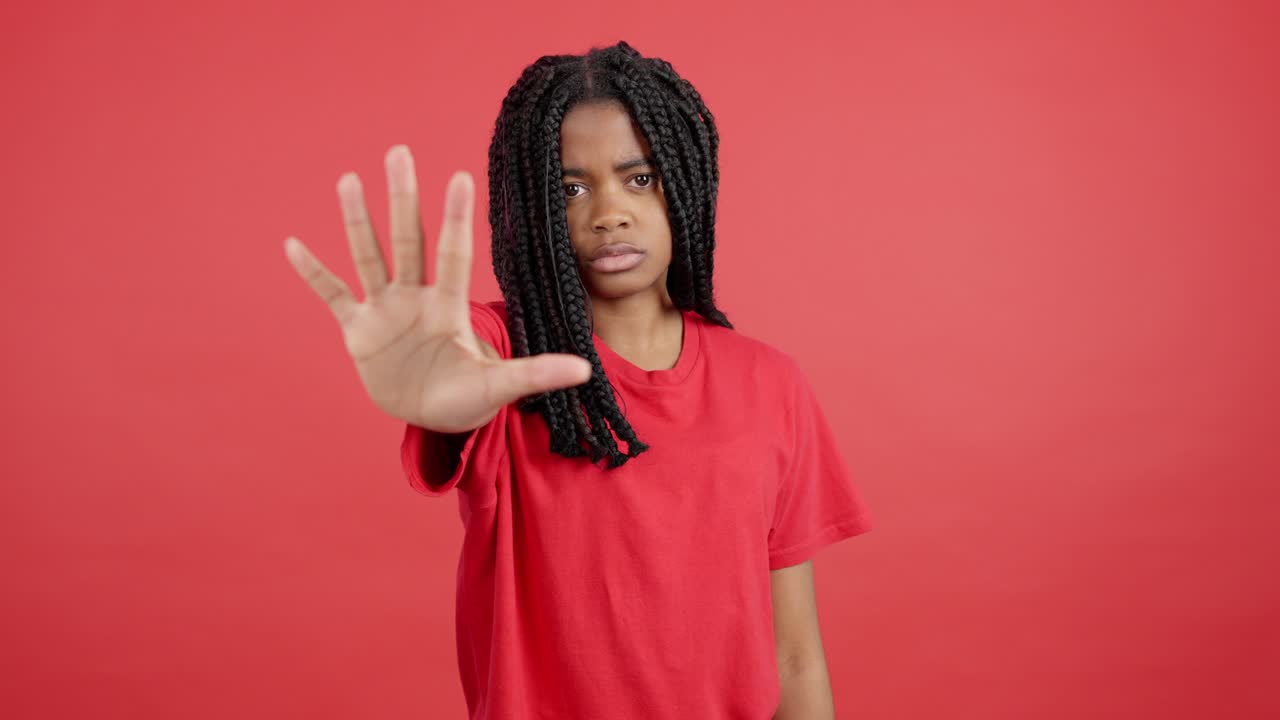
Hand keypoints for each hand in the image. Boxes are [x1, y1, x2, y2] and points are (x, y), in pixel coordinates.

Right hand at [284, 145, 591, 432]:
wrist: (431, 417)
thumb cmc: (467, 398)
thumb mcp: (499, 387)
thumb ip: (536, 374)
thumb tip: (587, 370)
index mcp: (448, 307)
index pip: (452, 254)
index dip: (455, 218)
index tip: (460, 175)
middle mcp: (415, 298)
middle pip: (408, 241)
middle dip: (403, 199)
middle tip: (399, 151)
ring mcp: (384, 311)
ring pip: (369, 256)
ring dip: (357, 221)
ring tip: (348, 179)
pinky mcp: (359, 330)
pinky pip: (333, 295)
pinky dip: (314, 274)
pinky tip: (293, 244)